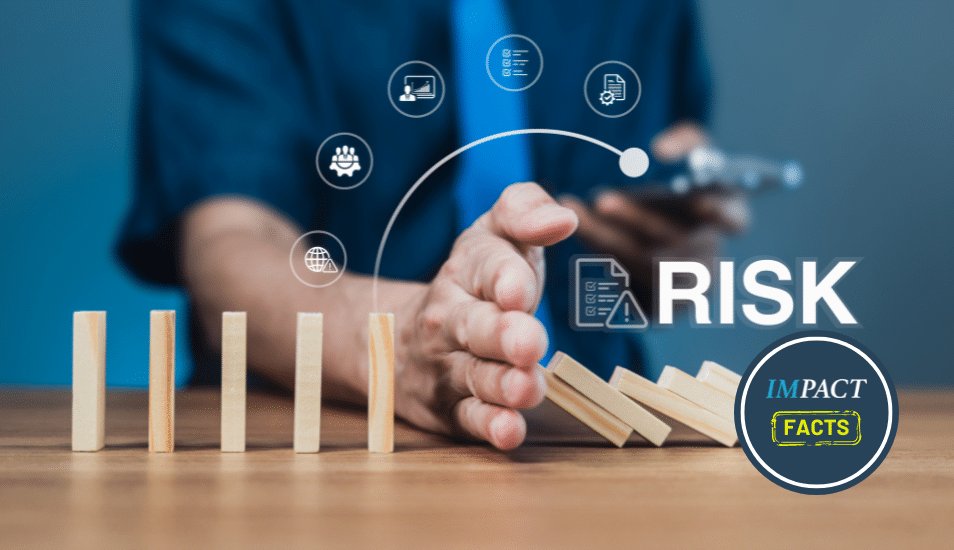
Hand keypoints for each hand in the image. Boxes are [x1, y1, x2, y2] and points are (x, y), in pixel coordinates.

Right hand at [393, 183, 577, 449]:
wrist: (396, 340)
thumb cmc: (473, 285)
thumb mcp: (493, 237)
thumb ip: (525, 212)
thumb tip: (564, 218)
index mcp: (465, 270)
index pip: (484, 267)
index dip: (504, 278)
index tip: (520, 289)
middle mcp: (450, 318)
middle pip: (475, 326)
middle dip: (502, 335)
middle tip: (528, 341)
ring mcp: (447, 367)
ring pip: (474, 376)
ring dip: (502, 385)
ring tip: (529, 387)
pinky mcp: (450, 410)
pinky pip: (468, 420)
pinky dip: (488, 427)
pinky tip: (509, 431)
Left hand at [559, 123, 749, 295]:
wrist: (655, 231)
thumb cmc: (680, 187)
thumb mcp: (693, 154)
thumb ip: (686, 141)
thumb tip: (661, 149)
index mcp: (729, 220)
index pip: (736, 221)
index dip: (721, 214)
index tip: (699, 199)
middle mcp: (712, 260)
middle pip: (678, 247)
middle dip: (639, 221)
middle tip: (603, 199)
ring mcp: (686, 290)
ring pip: (645, 266)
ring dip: (607, 238)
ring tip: (576, 212)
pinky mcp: (656, 310)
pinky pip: (626, 286)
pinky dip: (601, 257)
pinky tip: (580, 232)